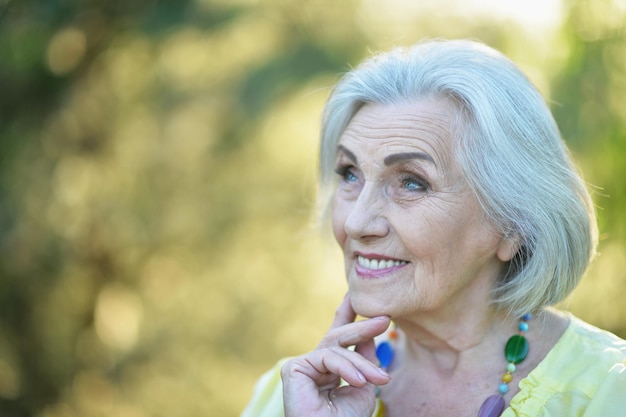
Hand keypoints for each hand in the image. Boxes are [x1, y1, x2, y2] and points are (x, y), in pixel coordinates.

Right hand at [281, 294, 391, 416]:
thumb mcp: (363, 385)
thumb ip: (364, 358)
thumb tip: (368, 333)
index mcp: (330, 367)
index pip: (339, 336)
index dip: (346, 315)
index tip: (353, 295)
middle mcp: (315, 363)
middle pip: (339, 336)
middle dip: (362, 326)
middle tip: (385, 318)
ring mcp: (303, 365)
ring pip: (337, 348)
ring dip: (362, 364)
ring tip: (380, 379)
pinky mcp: (294, 369)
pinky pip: (327, 358)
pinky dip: (347, 368)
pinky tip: (359, 381)